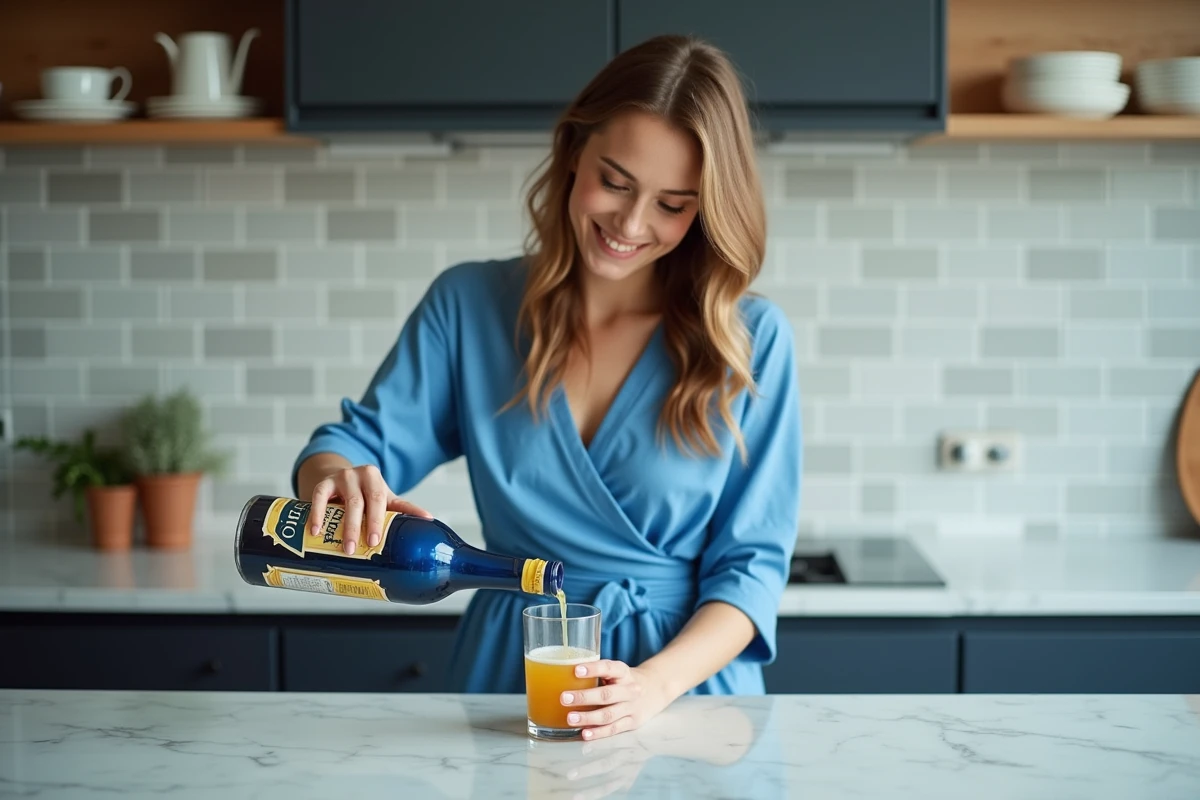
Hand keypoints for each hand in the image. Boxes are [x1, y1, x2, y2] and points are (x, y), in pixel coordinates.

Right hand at [309, 465, 431, 554]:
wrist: (339, 478)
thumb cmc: (366, 493)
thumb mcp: (384, 498)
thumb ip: (403, 508)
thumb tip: (430, 520)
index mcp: (377, 479)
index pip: (380, 500)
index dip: (378, 521)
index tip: (376, 542)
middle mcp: (360, 475)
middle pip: (362, 502)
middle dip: (361, 526)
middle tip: (360, 548)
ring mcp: (341, 478)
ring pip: (344, 502)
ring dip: (344, 526)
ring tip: (344, 547)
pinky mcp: (323, 483)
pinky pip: (318, 497)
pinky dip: (316, 514)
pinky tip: (315, 531)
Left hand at [560, 660, 672, 740]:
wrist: (656, 689)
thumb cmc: (625, 680)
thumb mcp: (616, 671)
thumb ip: (596, 673)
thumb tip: (560, 675)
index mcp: (623, 672)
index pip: (609, 668)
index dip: (593, 669)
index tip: (576, 670)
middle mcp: (630, 689)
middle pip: (607, 694)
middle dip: (584, 697)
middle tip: (563, 698)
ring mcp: (632, 707)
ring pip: (609, 714)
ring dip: (588, 717)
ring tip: (570, 718)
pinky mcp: (632, 722)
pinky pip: (613, 728)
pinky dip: (599, 732)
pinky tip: (584, 733)